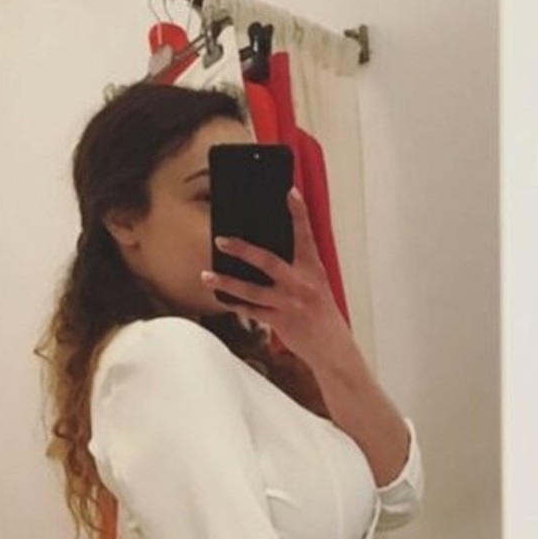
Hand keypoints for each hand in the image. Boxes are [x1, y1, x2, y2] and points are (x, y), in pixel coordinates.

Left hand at [201, 186, 357, 369]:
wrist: (331, 346)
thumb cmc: (321, 311)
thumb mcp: (316, 282)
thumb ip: (298, 266)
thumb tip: (268, 252)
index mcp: (312, 268)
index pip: (305, 235)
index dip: (298, 213)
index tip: (289, 192)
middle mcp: (300, 283)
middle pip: (267, 261)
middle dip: (242, 249)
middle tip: (221, 240)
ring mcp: (289, 303)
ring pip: (251, 290)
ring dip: (227, 282)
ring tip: (206, 276)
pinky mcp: (280, 321)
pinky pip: (252, 311)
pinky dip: (236, 305)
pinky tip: (222, 298)